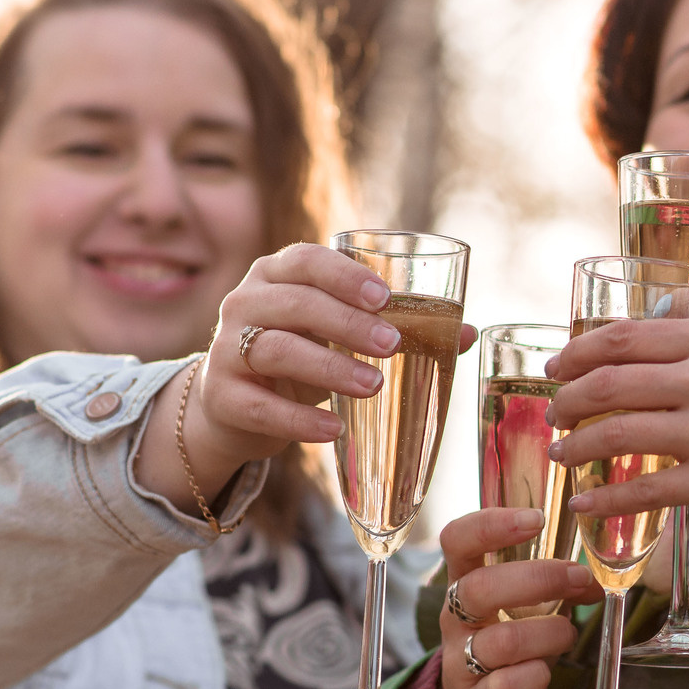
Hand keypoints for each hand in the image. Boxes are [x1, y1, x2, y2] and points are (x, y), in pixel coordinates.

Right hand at [143, 244, 474, 512]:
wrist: (234, 406)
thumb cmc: (300, 357)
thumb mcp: (338, 335)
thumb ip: (395, 327)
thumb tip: (467, 331)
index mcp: (276, 275)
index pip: (306, 260)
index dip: (344, 275)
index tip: (384, 297)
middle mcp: (245, 303)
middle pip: (294, 304)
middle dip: (347, 323)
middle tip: (393, 346)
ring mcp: (227, 350)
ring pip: (275, 350)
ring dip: (328, 367)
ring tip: (373, 386)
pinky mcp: (222, 397)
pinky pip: (260, 406)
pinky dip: (299, 418)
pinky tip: (334, 429)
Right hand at [428, 510, 601, 688]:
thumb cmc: (508, 646)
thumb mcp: (522, 608)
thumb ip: (556, 587)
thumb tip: (597, 577)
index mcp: (463, 584)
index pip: (458, 541)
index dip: (490, 525)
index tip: (536, 520)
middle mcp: (456, 620)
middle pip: (477, 589)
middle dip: (536, 579)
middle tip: (576, 578)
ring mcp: (462, 662)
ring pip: (499, 642)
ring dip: (547, 633)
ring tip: (568, 633)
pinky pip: (505, 687)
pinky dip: (534, 677)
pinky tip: (545, 672)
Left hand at [549, 289, 688, 542]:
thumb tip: (676, 305)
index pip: (631, 335)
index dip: (581, 351)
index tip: (561, 365)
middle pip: (611, 380)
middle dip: (569, 397)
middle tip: (556, 410)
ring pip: (617, 432)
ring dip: (577, 445)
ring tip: (563, 453)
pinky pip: (643, 488)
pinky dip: (606, 497)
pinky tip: (587, 504)